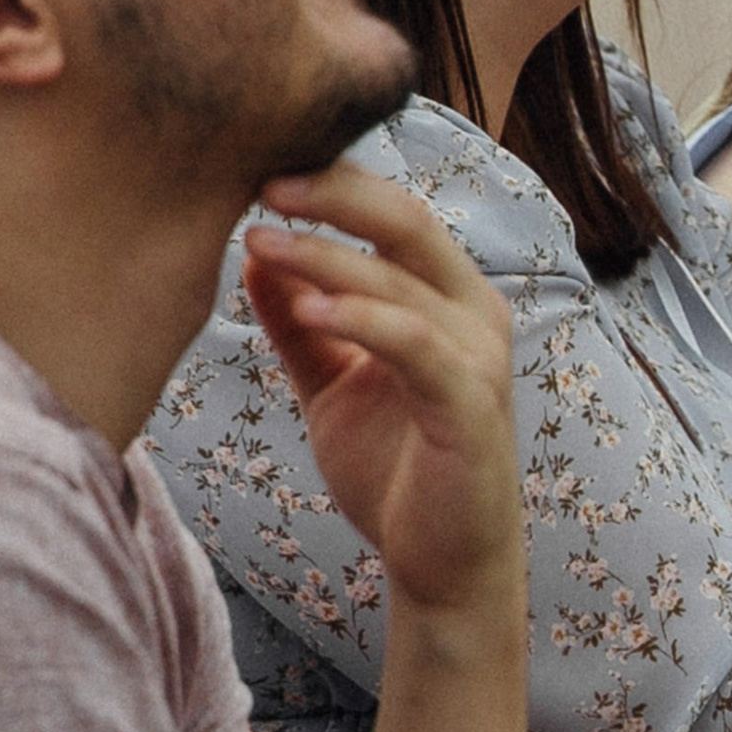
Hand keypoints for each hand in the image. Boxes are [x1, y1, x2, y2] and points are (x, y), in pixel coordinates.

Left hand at [242, 163, 520, 620]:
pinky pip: (416, 345)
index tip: (256, 168)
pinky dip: (363, 320)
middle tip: (260, 182)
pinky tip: (307, 309)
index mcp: (446, 299)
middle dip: (333, 195)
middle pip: (406, 222)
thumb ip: (300, 324)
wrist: (441, 563)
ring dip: (327, 258)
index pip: (391, 215)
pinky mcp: (472, 406)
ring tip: (261, 244)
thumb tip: (253, 256)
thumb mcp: (330, 384)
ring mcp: (479, 358)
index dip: (331, 185)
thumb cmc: (394, 472)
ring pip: (402, 281)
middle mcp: (475, 314)